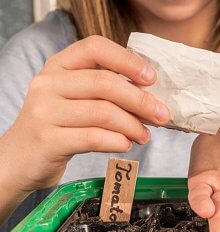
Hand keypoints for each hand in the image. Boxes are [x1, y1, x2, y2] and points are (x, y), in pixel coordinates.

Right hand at [0, 35, 169, 194]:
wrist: (20, 159)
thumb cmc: (58, 126)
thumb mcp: (75, 99)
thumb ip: (105, 92)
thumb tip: (152, 99)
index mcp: (59, 66)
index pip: (95, 47)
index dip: (128, 61)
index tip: (152, 79)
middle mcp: (48, 83)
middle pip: (105, 84)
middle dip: (141, 101)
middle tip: (162, 116)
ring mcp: (45, 111)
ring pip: (103, 113)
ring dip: (133, 125)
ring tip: (144, 136)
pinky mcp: (48, 140)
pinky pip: (93, 137)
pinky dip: (117, 141)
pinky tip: (126, 145)